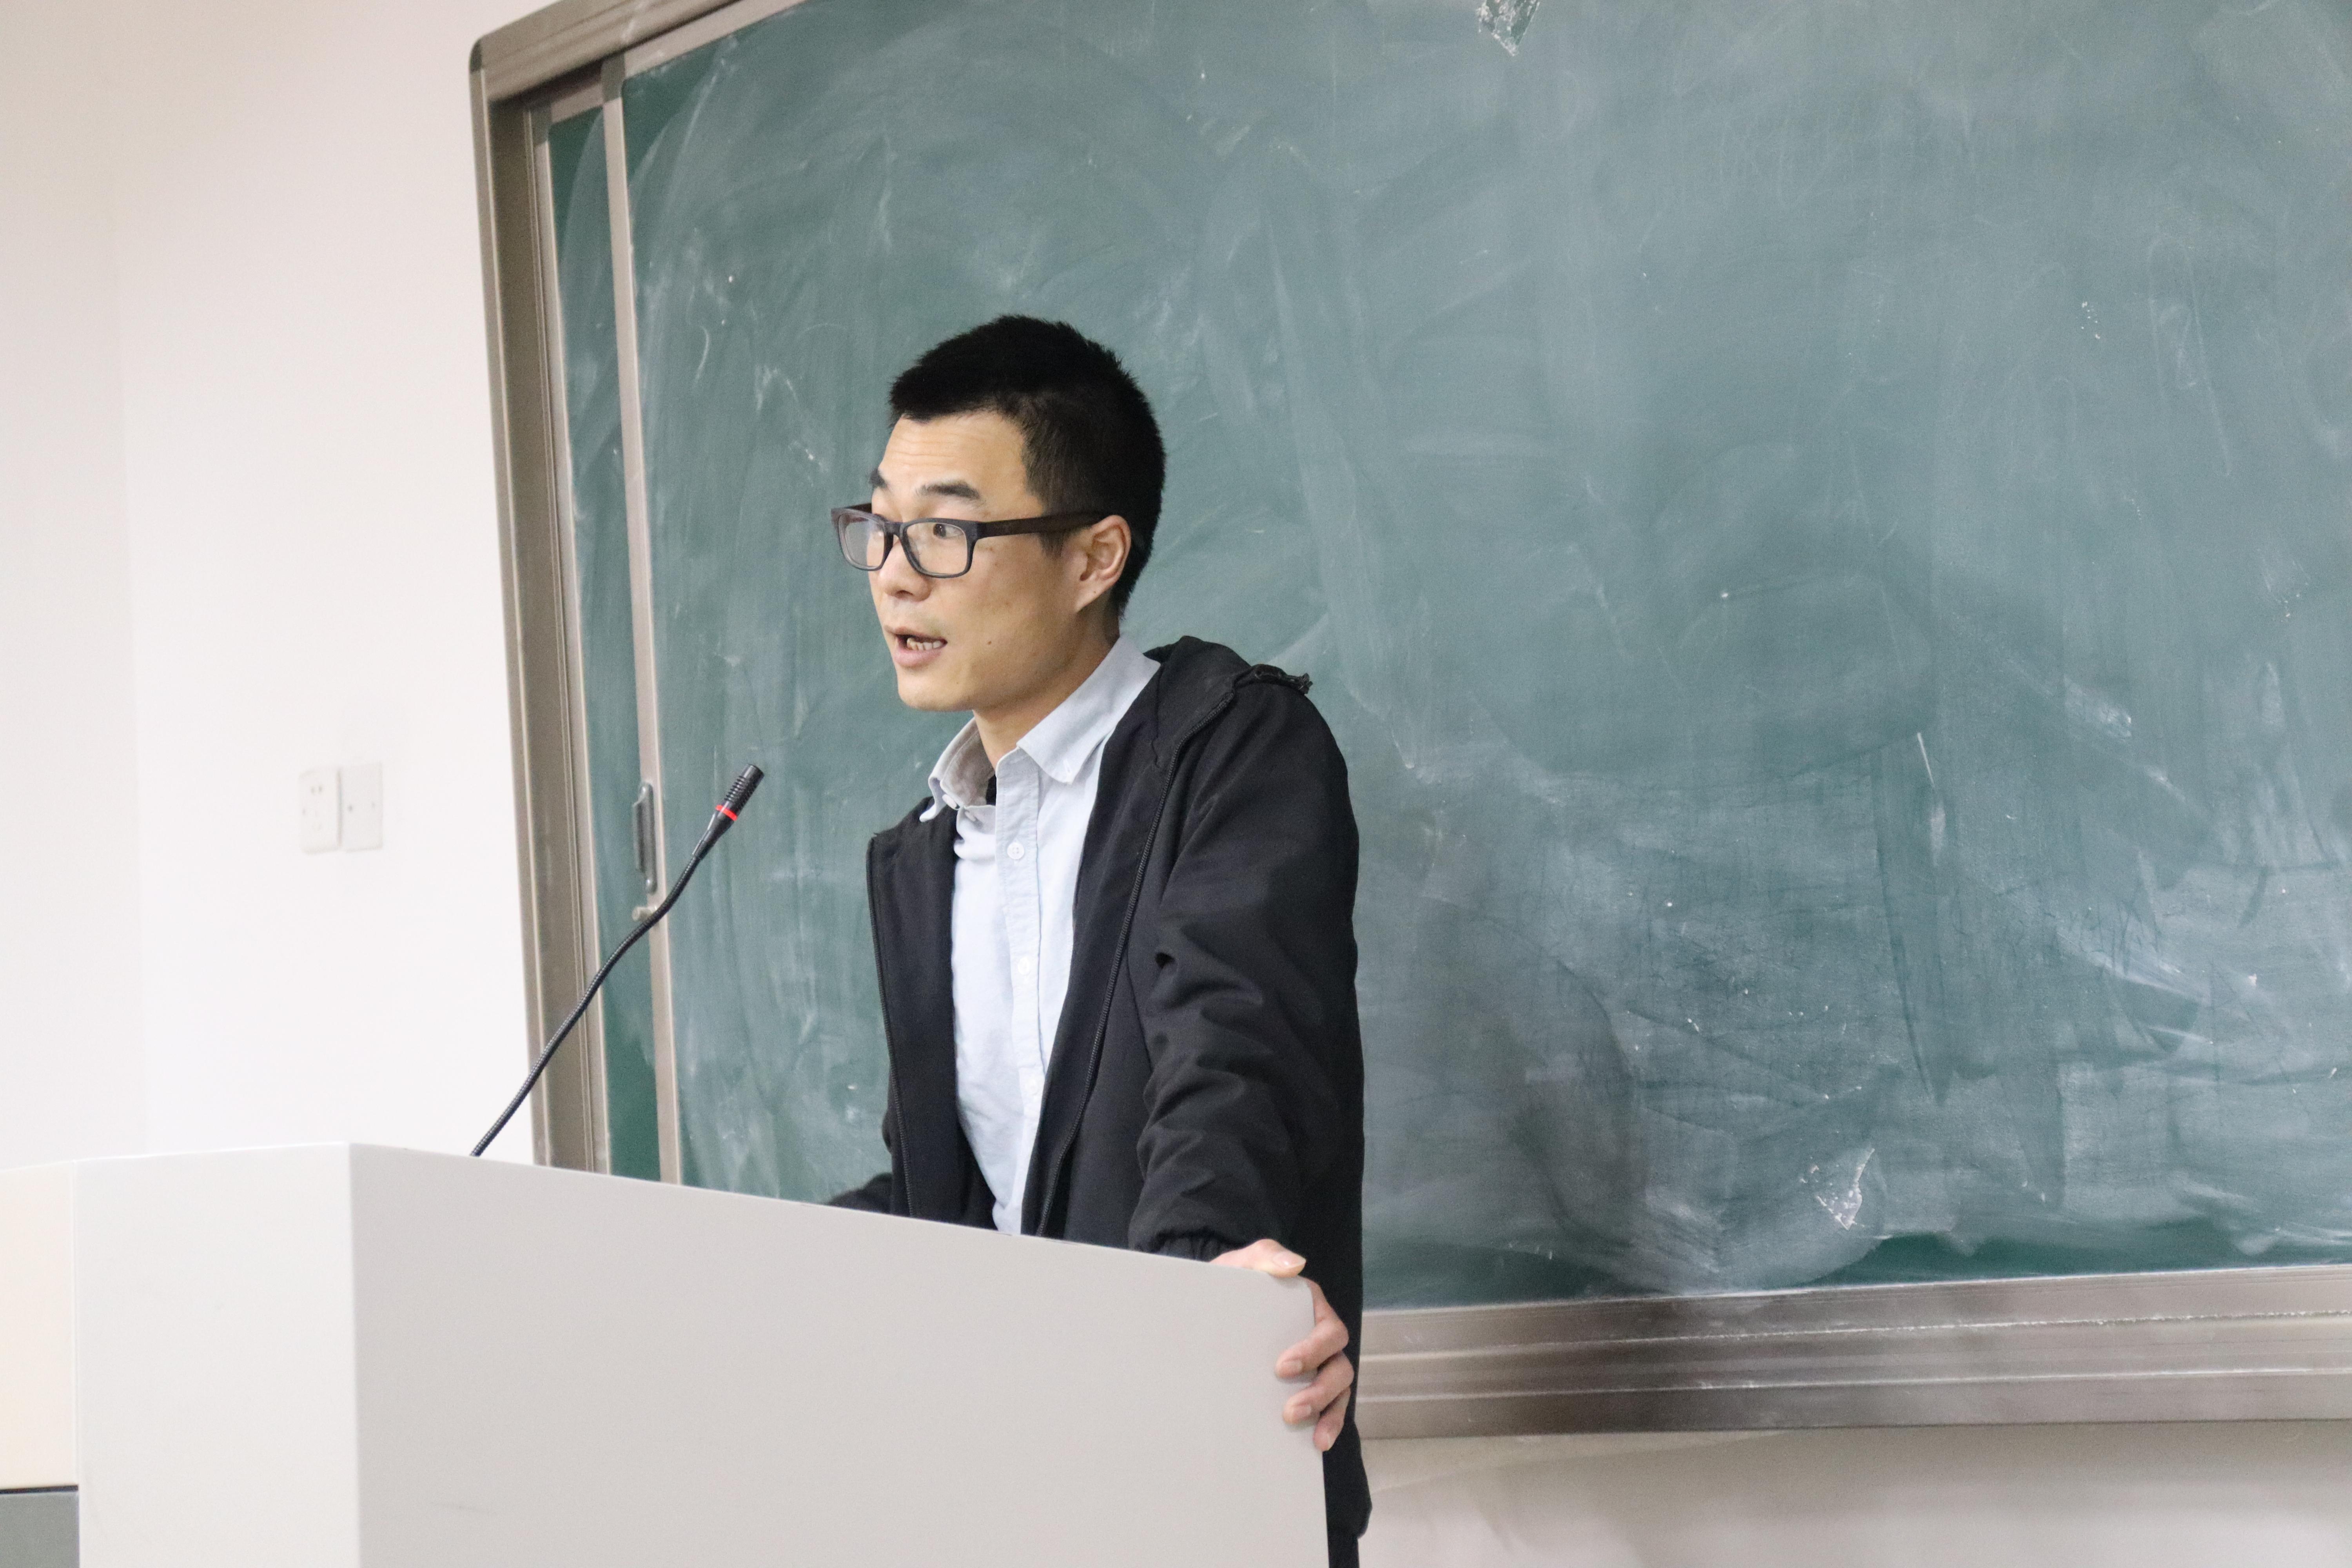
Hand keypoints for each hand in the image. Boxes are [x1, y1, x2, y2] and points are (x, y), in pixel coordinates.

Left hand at [1212, 1238, 1353, 1451]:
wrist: (1208, 1310)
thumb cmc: (1230, 1286)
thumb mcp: (1241, 1265)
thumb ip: (1265, 1256)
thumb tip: (1296, 1264)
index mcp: (1311, 1309)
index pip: (1328, 1331)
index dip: (1313, 1350)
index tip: (1282, 1367)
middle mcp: (1319, 1338)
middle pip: (1339, 1367)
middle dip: (1319, 1391)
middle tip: (1291, 1410)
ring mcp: (1316, 1365)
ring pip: (1339, 1390)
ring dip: (1327, 1412)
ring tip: (1310, 1434)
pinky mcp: (1306, 1385)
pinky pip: (1329, 1407)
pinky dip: (1328, 1424)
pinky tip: (1315, 1442)